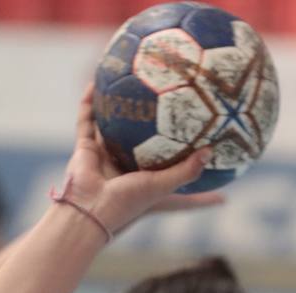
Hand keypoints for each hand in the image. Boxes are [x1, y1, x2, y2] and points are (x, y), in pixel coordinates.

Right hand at [55, 85, 213, 237]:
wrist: (89, 210)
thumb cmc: (126, 203)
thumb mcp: (162, 186)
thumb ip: (186, 171)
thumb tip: (210, 150)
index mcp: (142, 179)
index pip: (166, 167)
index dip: (181, 160)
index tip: (198, 145)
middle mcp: (122, 166)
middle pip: (137, 140)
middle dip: (145, 122)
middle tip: (158, 96)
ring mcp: (103, 156)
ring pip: (109, 125)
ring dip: (113, 105)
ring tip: (123, 79)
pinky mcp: (84, 148)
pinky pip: (87, 119)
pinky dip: (90, 101)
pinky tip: (98, 80)